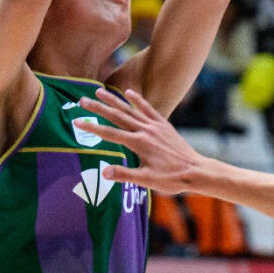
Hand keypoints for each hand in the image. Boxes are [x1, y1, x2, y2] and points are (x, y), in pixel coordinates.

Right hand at [72, 87, 202, 194]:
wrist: (196, 171)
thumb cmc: (171, 179)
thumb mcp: (146, 181)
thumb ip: (124, 175)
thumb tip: (103, 172)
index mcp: (138, 143)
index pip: (109, 134)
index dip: (92, 127)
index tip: (77, 121)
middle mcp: (145, 130)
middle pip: (117, 116)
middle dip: (98, 107)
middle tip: (82, 99)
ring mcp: (155, 126)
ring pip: (130, 110)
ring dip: (114, 100)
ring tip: (99, 91)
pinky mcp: (163, 125)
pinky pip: (148, 109)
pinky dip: (138, 100)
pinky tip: (129, 93)